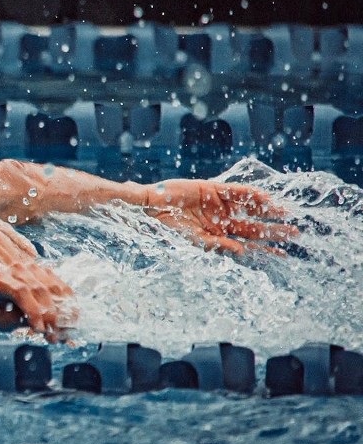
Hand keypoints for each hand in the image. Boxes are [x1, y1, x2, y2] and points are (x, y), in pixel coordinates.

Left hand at [0, 261, 78, 340]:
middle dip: (51, 318)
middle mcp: (16, 270)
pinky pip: (61, 287)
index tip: (41, 331)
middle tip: (54, 339)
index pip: (21, 292)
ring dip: (63, 312)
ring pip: (54, 289)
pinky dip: (68, 304)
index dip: (34, 311)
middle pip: (40, 291)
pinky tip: (70, 321)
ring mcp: (31, 268)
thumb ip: (15, 321)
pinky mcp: (44, 271)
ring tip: (63, 334)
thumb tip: (42, 326)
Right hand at [142, 179, 298, 254]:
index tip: (282, 253)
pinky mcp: (214, 189)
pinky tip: (267, 199)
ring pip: (249, 210)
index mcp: (215, 238)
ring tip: (286, 215)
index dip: (263, 249)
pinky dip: (252, 195)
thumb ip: (215, 245)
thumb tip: (240, 252)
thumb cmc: (165, 227)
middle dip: (273, 231)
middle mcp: (220, 223)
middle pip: (253, 228)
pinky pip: (237, 192)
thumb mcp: (192, 239)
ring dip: (268, 212)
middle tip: (295, 234)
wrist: (149, 206)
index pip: (245, 245)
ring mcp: (219, 206)